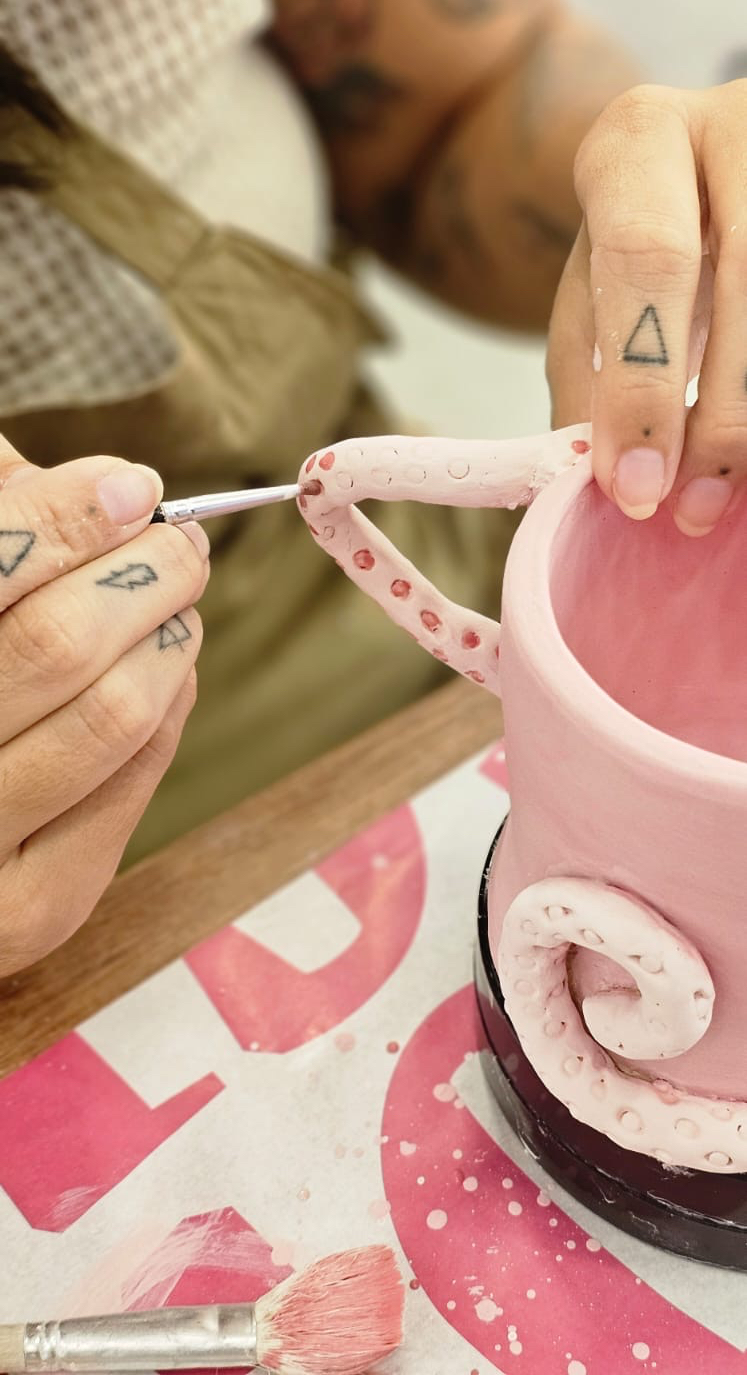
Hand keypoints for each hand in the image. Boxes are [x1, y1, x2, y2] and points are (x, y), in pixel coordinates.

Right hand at [0, 439, 207, 974]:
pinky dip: (169, 702)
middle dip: (143, 570)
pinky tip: (163, 664)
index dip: (65, 514)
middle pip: (58, 643)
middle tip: (177, 539)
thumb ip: (3, 534)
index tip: (129, 486)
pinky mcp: (37, 912)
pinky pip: (136, 778)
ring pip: (113, 713)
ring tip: (176, 594)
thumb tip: (106, 485)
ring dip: (168, 632)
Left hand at [547, 79, 746, 534]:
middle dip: (722, 418)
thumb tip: (597, 482)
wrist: (706, 155)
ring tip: (728, 495)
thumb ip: (587, 369)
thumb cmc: (641, 228)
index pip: (647, 259)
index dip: (643, 383)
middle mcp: (737, 125)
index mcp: (642, 137)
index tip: (635, 487)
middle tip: (692, 509)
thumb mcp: (593, 281)